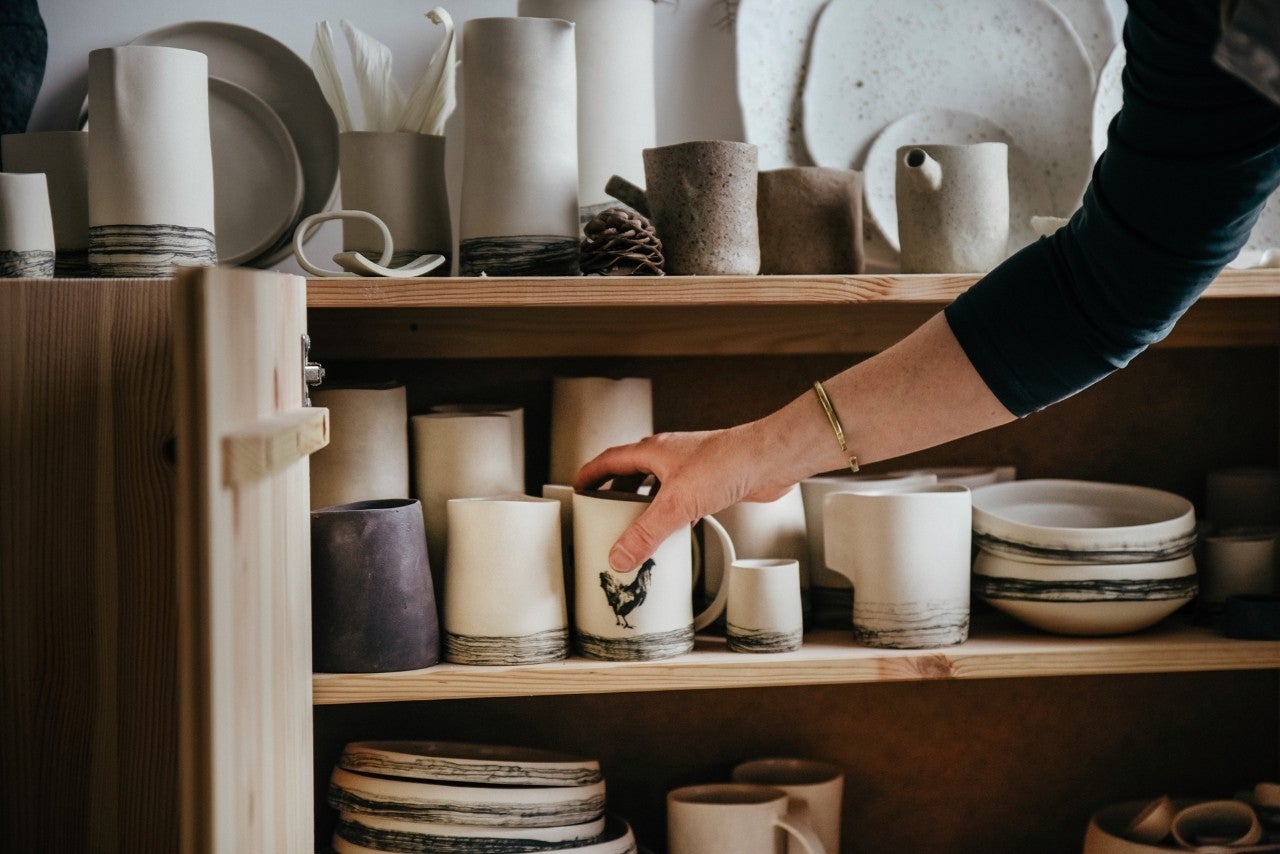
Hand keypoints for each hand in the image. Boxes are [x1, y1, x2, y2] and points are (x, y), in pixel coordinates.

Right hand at [572, 421, 795, 571]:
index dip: (591, 474)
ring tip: (634, 526)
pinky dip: (671, 514)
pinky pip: (681, 499)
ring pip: (657, 486)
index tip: (577, 487)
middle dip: (615, 491)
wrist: (768, 460)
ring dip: (644, 504)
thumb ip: (646, 533)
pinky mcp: (711, 483)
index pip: (610, 460)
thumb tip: (619, 556)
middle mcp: (670, 456)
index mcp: (653, 451)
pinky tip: (674, 529)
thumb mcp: (676, 504)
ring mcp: (691, 468)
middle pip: (632, 472)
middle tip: (602, 511)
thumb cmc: (727, 463)